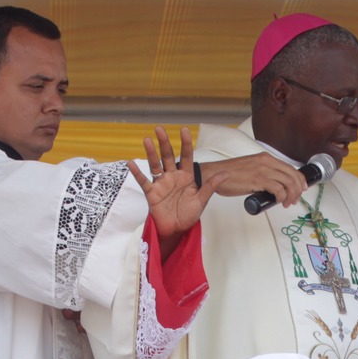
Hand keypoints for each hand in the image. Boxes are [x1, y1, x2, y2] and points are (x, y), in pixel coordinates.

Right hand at [129, 125, 211, 250]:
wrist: (176, 230)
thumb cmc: (188, 214)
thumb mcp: (201, 200)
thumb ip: (210, 186)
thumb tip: (226, 174)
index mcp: (186, 176)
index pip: (186, 156)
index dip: (185, 143)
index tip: (184, 130)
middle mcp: (172, 177)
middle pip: (168, 156)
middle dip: (164, 142)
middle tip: (159, 128)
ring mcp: (161, 184)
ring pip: (155, 165)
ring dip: (151, 153)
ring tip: (146, 140)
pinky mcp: (152, 193)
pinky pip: (144, 181)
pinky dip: (138, 173)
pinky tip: (132, 163)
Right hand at [206, 152, 307, 206]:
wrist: (215, 174)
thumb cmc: (229, 174)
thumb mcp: (251, 169)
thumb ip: (262, 173)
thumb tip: (271, 186)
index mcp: (266, 158)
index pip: (290, 168)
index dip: (299, 180)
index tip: (301, 189)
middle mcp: (267, 161)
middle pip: (292, 175)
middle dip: (297, 189)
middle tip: (294, 200)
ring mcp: (263, 170)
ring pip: (288, 182)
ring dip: (291, 195)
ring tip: (286, 203)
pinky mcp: (258, 179)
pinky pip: (278, 188)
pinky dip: (282, 196)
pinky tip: (278, 201)